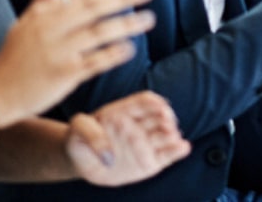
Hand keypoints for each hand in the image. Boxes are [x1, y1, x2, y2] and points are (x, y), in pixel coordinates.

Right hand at [0, 0, 156, 127]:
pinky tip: (130, 49)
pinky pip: (94, 62)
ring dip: (126, 25)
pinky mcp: (63, 75)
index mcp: (44, 14)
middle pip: (94, 9)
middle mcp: (51, 30)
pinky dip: (112, 54)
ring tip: (147, 19)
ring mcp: (58, 52)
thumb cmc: (16, 55)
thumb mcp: (27, 21)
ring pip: (98, 34)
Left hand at [67, 91, 189, 186]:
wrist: (82, 160)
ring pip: (165, 135)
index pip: (144, 101)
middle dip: (166, 119)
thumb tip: (109, 155)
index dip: (154, 103)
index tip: (160, 106)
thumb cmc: (79, 140)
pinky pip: (167, 155)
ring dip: (172, 135)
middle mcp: (139, 124)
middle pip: (159, 117)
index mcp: (125, 111)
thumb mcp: (77, 130)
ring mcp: (146, 142)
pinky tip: (183, 148)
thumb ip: (90, 134)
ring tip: (174, 138)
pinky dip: (177, 151)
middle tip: (167, 124)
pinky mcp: (151, 160)